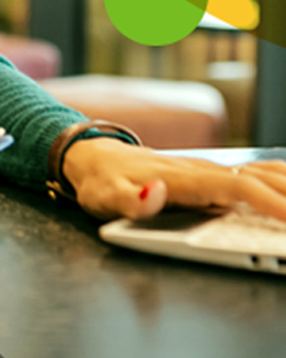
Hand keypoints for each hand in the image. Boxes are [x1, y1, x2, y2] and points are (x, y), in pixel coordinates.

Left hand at [61, 136, 285, 221]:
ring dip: (285, 184)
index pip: (237, 185)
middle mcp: (200, 170)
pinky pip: (248, 173)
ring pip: (256, 172)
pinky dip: (275, 178)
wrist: (90, 155)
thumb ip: (133, 202)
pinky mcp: (205, 175)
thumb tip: (157, 193)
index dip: (268, 202)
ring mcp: (204, 170)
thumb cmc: (100, 181)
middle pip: (257, 178)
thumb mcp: (107, 197)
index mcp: (183, 178)